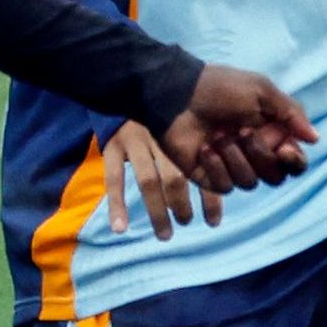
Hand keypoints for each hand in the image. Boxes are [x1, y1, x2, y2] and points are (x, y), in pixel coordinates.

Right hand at [100, 118, 204, 238]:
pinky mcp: (112, 145)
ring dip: (157, 211)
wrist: (123, 91)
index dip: (210, 197)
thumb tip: (215, 220)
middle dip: (182, 204)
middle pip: (175, 176)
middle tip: (185, 223)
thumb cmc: (159, 127)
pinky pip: (113, 178)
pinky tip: (120, 228)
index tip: (214, 223)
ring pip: (148, 180)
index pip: (201, 171)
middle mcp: (162, 138)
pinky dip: (117, 204)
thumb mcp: (178, 143)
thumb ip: (197, 173)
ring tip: (165, 235)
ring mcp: (135, 141)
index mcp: (184, 136)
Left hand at [164, 66, 314, 195]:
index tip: (284, 149)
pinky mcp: (209, 177)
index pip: (294, 162)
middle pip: (276, 177)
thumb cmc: (220, 88)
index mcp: (271, 134)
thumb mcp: (261, 91)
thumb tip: (315, 138)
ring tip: (217, 135)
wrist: (178, 95)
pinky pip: (224, 186)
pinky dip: (216, 166)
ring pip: (250, 183)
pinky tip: (204, 148)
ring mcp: (232, 167)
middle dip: (261, 156)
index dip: (294, 162)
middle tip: (243, 132)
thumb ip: (291, 113)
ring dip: (235, 158)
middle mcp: (254, 154)